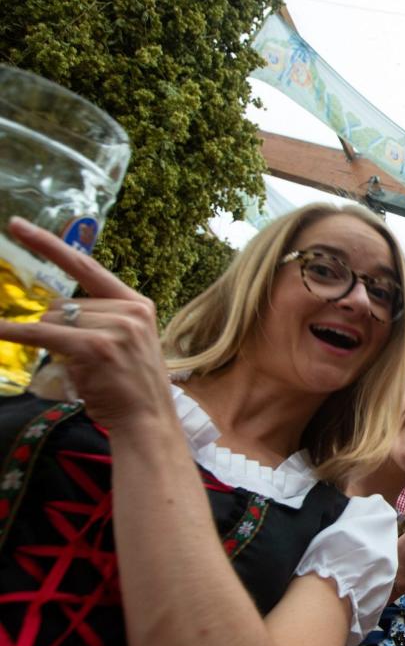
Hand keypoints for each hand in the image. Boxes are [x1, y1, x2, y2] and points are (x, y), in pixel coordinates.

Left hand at [0, 217, 169, 430]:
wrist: (147, 420)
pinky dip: (15, 334)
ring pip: (53, 320)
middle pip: (64, 304)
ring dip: (53, 343)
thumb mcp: (125, 342)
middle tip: (82, 360)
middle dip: (58, 329)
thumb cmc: (130, 386)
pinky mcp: (97, 347)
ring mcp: (116, 327)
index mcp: (137, 304)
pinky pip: (42, 334)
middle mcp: (130, 310)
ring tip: (85, 369)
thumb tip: (50, 312)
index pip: (85, 266)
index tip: (16, 225)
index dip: (48, 244)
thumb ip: (99, 320)